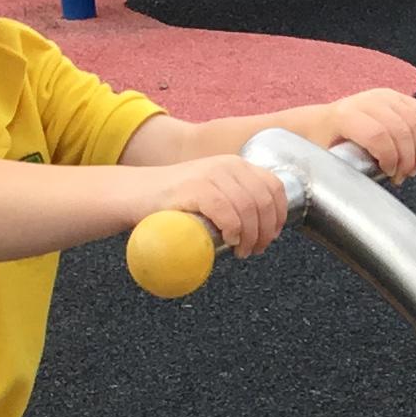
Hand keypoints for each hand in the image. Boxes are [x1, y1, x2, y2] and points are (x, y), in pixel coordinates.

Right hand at [161, 155, 286, 258]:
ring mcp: (211, 175)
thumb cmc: (176, 200)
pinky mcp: (196, 188)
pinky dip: (234, 229)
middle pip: (264, 201)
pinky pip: (227, 211)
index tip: (273, 235)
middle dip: (265, 231)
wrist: (136, 193)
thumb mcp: (214, 192)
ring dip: (251, 236)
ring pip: (249, 208)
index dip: (279, 215)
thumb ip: (237, 200)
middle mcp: (228, 165)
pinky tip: (229, 241)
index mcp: (236, 165)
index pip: (274, 187)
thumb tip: (264, 227)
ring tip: (242, 251)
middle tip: (254, 249)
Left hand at [322, 88, 415, 181]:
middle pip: (400, 129)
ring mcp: (383, 96)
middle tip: (403, 175)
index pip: (378, 135)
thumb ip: (345, 172)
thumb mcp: (327, 159)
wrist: (322, 122)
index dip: (390, 158)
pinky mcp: (397, 96)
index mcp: (345, 116)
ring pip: (415, 121)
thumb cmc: (325, 142)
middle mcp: (366, 102)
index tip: (389, 174)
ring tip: (412, 166)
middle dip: (408, 159)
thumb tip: (366, 189)